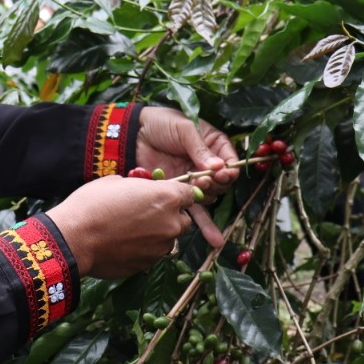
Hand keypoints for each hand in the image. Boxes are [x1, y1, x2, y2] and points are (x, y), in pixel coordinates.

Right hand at [46, 175, 196, 278]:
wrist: (73, 238)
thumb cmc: (91, 204)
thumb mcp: (115, 182)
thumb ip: (138, 187)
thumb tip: (140, 192)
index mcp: (166, 198)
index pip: (189, 194)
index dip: (177, 193)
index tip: (164, 195)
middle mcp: (170, 224)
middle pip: (184, 220)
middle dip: (171, 216)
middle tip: (148, 213)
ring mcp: (160, 248)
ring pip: (168, 239)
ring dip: (157, 234)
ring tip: (131, 230)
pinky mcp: (147, 264)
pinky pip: (152, 254)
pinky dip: (143, 249)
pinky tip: (122, 243)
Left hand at [134, 107, 238, 246]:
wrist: (132, 134)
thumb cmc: (161, 123)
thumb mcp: (184, 128)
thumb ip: (199, 149)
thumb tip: (218, 167)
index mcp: (213, 144)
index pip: (230, 161)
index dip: (228, 169)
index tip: (222, 173)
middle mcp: (206, 164)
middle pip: (222, 182)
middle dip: (215, 183)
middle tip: (202, 180)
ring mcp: (193, 179)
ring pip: (210, 195)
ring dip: (204, 195)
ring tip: (195, 189)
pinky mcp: (179, 193)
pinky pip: (196, 210)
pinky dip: (205, 225)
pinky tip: (215, 240)